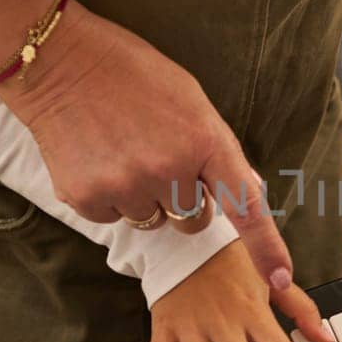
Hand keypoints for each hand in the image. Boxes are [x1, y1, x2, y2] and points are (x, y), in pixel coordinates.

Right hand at [0, 0, 294, 287]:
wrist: (61, 63)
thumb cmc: (133, 76)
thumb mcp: (191, 101)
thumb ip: (217, 150)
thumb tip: (244, 191)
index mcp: (205, 141)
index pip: (246, 206)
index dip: (266, 247)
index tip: (280, 279)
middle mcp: (169, 170)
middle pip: (194, 221)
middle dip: (184, 201)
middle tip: (159, 158)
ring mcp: (127, 186)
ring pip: (153, 221)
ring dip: (145, 198)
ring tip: (123, 151)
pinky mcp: (88, 198)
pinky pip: (113, 217)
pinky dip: (109, 196)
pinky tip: (98, 158)